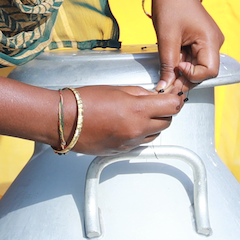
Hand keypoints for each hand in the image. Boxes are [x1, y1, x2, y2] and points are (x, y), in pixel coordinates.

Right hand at [69, 83, 187, 152]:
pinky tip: (129, 124)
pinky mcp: (121, 151)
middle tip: (157, 104)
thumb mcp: (117, 89)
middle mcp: (137, 129)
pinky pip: (140, 142)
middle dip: (165, 112)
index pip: (172, 107)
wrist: (64, 120)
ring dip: (154, 124)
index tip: (174, 96)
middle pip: (167, 123)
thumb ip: (140, 93)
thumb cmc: (85, 101)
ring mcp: (129, 142)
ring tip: (140, 114)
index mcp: (137, 110)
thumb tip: (154, 96)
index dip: (176, 100)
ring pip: (155, 135)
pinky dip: (141, 134)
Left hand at [149, 0, 222, 90]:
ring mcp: (208, 41)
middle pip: (203, 71)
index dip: (192, 76)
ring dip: (182, 71)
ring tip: (166, 68)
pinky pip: (193, 58)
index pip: (209, 72)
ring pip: (197, 66)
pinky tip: (171, 61)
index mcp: (211, 40)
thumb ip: (168, 65)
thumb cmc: (171, 5)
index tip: (176, 68)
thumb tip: (164, 88)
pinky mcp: (201, 40)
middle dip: (185, 78)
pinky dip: (182, 63)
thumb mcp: (167, 38)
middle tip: (165, 82)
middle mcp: (214, 42)